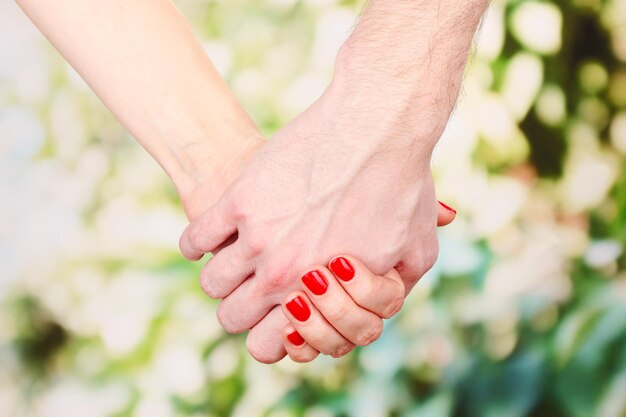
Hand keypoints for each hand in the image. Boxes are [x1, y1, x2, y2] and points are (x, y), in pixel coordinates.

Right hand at [179, 82, 456, 362]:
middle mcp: (283, 276)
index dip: (270, 333)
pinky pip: (195, 240)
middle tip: (259, 284)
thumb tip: (373, 313)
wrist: (379, 126)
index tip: (278, 310)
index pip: (266, 346)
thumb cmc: (403, 188)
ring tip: (242, 254)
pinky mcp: (238, 200)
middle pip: (230, 319)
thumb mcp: (417, 252)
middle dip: (244, 307)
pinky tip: (219, 231)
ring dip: (224, 274)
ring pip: (212, 283)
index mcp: (322, 297)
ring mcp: (256, 239)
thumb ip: (390, 293)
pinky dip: (199, 242)